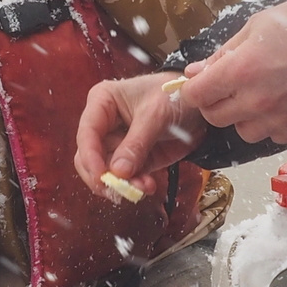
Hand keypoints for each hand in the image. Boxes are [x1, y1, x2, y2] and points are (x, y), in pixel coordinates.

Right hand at [76, 73, 201, 197]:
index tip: (101, 177)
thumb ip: (137, 143)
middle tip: (119, 191)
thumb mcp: (157, 115)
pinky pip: (125, 178)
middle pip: (88, 157)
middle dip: (103, 176)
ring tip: (144, 188)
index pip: (87, 132)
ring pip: (106, 172)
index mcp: (102, 102)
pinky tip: (149, 186)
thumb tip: (118, 172)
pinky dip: (135, 185)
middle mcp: (104, 124)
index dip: (90, 157)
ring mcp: (117, 143)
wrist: (199, 106)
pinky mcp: (132, 159)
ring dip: (121, 185)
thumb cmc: (174, 96)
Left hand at [181, 0, 286, 144]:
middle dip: (215, 101)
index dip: (195, 87)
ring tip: (259, 94)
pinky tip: (282, 102)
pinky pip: (271, 136)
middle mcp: (255, 102)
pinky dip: (270, 124)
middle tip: (231, 84)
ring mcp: (278, 120)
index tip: (203, 80)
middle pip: (214, 117)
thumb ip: (222, 54)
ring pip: (242, 131)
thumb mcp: (257, 26)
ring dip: (242, 116)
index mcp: (240, 71)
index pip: (195, 96)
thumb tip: (194, 73)